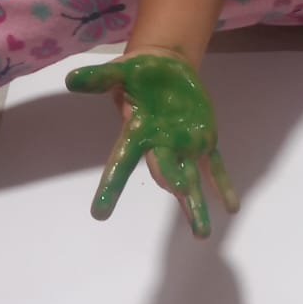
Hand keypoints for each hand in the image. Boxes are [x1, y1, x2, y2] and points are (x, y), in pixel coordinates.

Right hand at [66, 52, 239, 237]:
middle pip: (164, 171)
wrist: (164, 70)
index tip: (100, 212)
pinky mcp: (204, 141)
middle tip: (179, 193)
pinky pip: (214, 167)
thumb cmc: (137, 73)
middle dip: (171, 182)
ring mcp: (184, 147)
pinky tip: (231, 208)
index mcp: (137, 132)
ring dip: (196, 204)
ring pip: (191, 179)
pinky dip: (223, 185)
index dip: (111, 186)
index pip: (121, 161)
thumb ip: (100, 78)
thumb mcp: (120, 70)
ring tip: (201, 233)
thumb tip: (71, 79)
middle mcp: (160, 146)